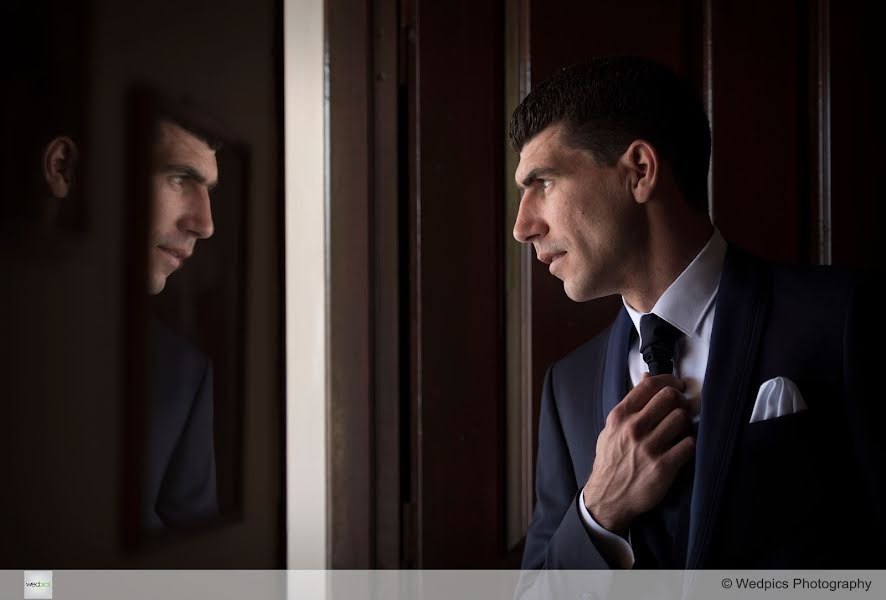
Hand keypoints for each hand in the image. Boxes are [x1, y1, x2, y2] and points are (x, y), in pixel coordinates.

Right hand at [582, 374, 694, 535]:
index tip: (676, 385)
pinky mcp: (663, 467)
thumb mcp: (612, 429)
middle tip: (681, 408)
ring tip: (682, 429)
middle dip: (680, 400)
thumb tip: (646, 378)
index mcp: (620, 416)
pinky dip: (689, 444)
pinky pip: (689, 444)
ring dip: (686, 422)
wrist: (608, 497)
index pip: (649, 385)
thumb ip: (630, 404)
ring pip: (681, 418)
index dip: (668, 380)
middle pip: (669, 397)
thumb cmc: (611, 461)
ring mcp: (649, 448)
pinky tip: (683, 447)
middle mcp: (634, 429)